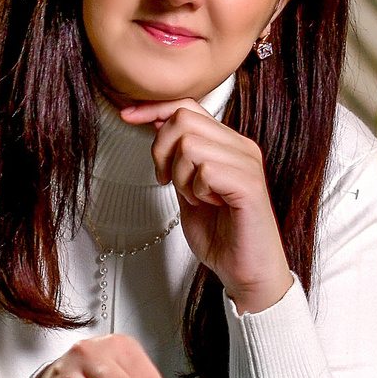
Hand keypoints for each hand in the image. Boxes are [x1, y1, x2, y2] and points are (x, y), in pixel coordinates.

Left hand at [121, 96, 292, 313]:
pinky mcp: (249, 185)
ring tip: (195, 197)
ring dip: (181, 176)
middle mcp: (241, 147)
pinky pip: (206, 170)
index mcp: (228, 144)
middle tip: (168, 180)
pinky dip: (196, 190)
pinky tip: (209, 203)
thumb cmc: (222, 235)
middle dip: (162, 150)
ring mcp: (248, 164)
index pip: (188, 106)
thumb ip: (178, 159)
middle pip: (183, 119)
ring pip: (190, 144)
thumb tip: (156, 125)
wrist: (246, 271)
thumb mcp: (188, 188)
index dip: (153, 108)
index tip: (127, 116)